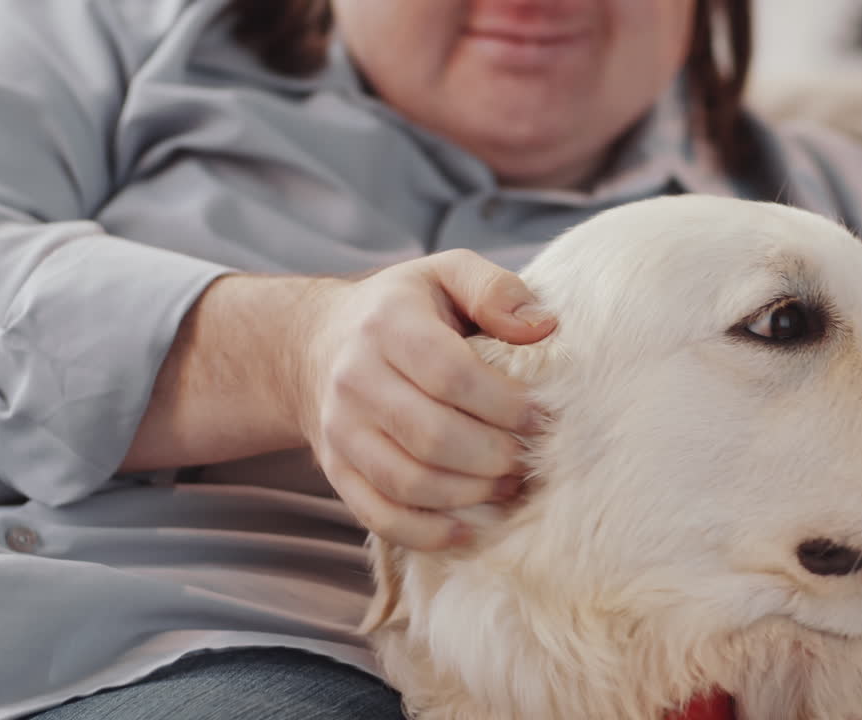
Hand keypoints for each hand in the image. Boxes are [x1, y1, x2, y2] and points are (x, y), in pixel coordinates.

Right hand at [298, 249, 554, 550]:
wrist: (315, 345)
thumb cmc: (405, 309)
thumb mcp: (448, 274)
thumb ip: (497, 290)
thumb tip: (546, 327)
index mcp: (388, 325)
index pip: (451, 375)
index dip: (505, 404)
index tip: (542, 417)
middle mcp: (355, 379)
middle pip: (433, 436)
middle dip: (495, 456)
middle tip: (531, 458)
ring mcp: (341, 431)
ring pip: (409, 482)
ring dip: (471, 494)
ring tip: (509, 485)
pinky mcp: (335, 471)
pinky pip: (380, 516)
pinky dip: (429, 532)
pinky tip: (469, 527)